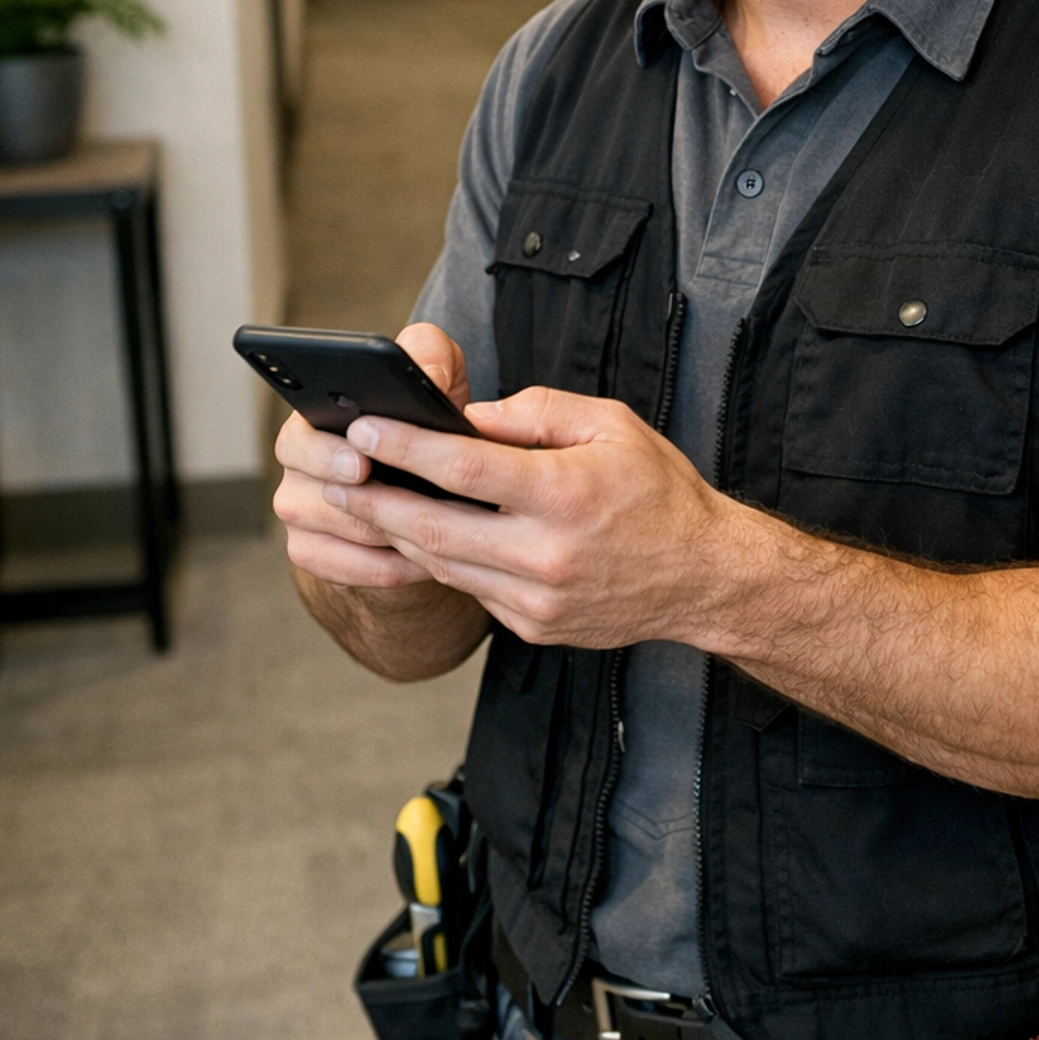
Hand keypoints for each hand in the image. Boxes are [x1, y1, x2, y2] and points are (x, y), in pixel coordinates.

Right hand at [272, 322, 471, 589]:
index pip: (299, 437)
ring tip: (425, 529)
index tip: (360, 462)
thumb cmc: (424, 420)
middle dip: (350, 500)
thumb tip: (426, 376)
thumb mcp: (435, 377)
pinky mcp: (313, 552)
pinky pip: (341, 567)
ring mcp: (301, 513)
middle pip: (302, 494)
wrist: (426, 484)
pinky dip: (382, 566)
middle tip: (386, 502)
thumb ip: (429, 356)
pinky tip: (420, 560)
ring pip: (328, 532)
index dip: (326, 453)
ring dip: (378, 532)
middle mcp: (297, 468)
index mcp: (314, 422)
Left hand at [322, 384, 746, 646]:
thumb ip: (536, 413)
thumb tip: (469, 416)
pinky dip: (439, 560)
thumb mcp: (611, 425)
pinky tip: (419, 535)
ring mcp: (536, 599)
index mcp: (565, 494)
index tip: (365, 426)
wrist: (704, 577)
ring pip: (441, 564)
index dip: (404, 446)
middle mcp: (545, 553)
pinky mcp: (533, 626)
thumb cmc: (659, 491)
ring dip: (395, 533)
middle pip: (431, 527)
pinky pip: (470, 589)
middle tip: (334, 474)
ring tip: (361, 501)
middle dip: (373, 499)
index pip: (462, 467)